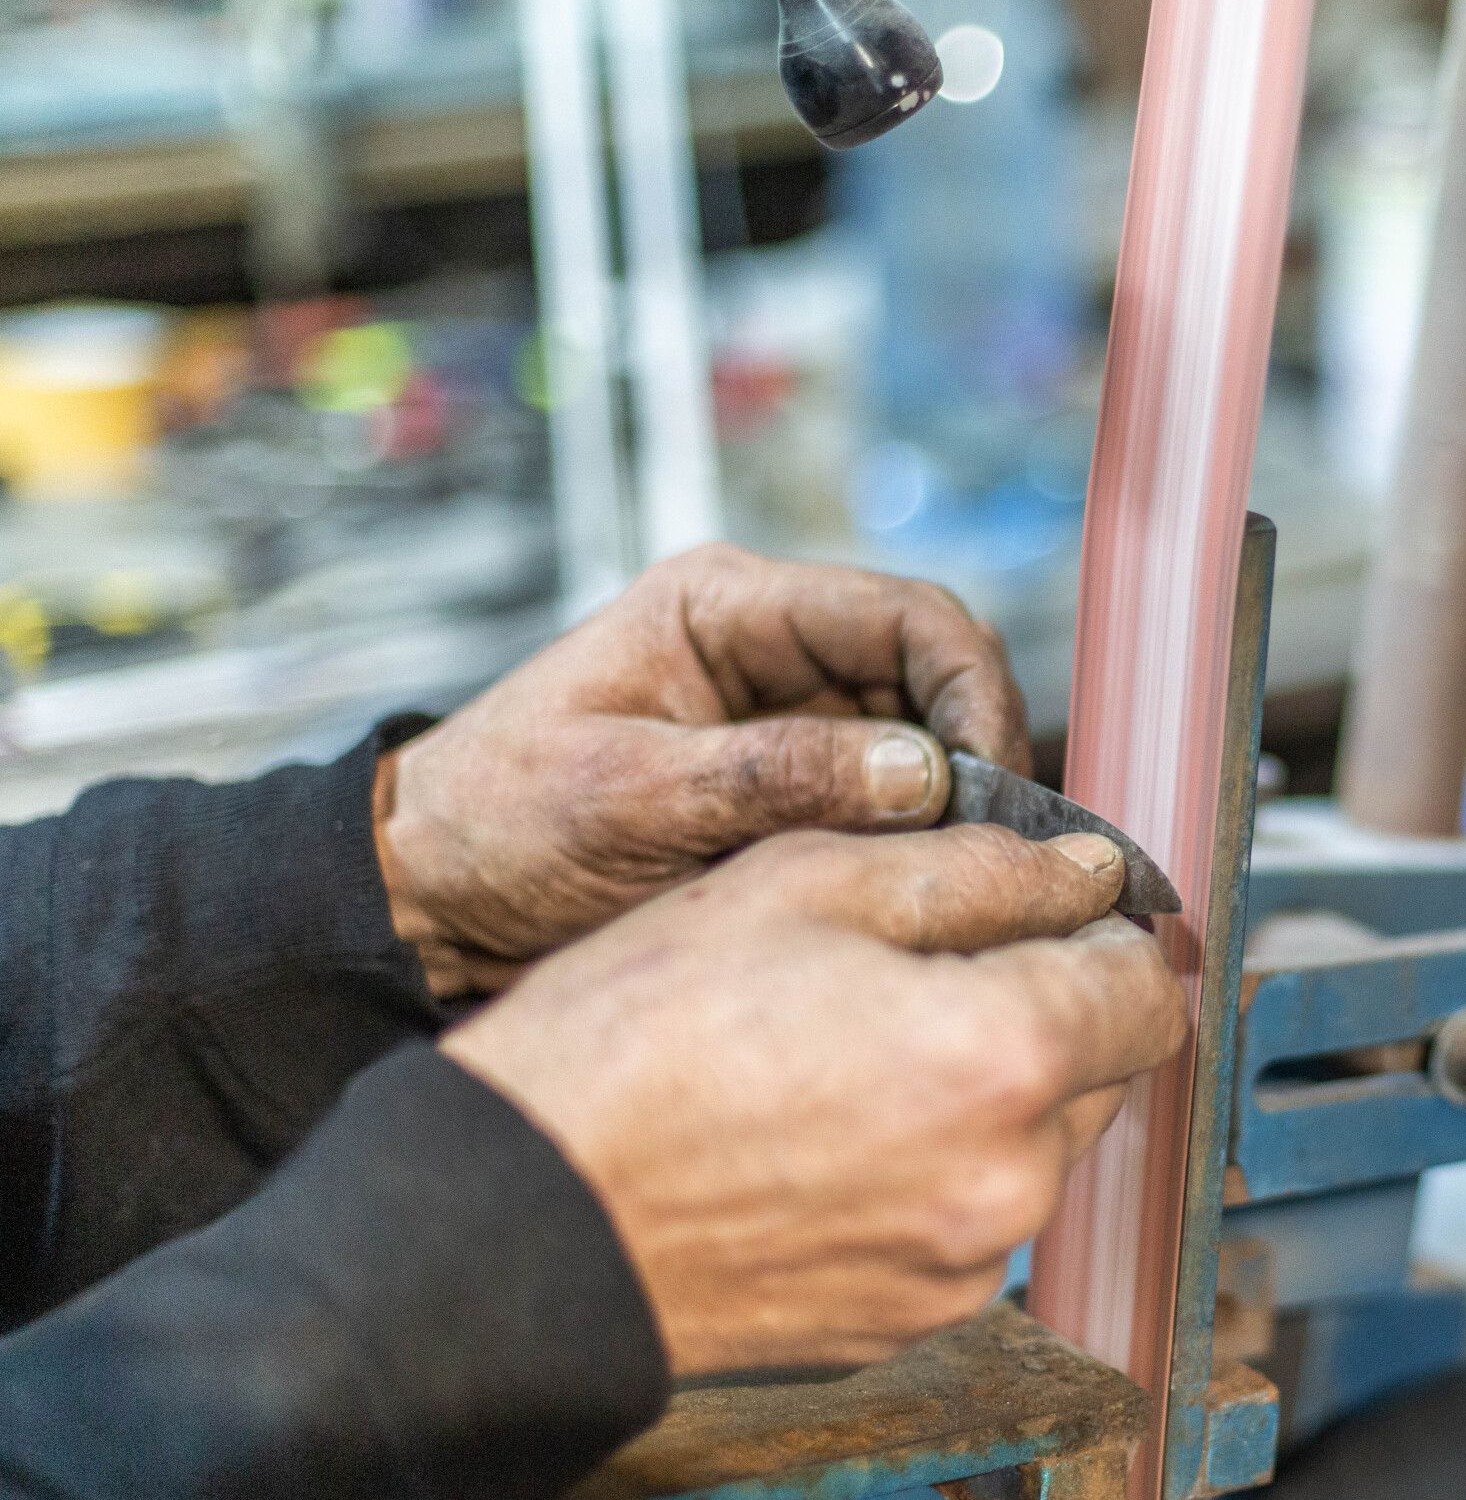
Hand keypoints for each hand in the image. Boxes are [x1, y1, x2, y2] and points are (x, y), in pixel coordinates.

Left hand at [375, 544, 1029, 995]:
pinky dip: (921, 841)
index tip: (986, 781)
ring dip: (957, 802)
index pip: (905, 613)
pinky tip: (928, 887)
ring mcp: (790, 717)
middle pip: (936, 671)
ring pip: (929, 738)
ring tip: (969, 874)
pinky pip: (892, 801)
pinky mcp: (794, 786)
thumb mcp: (628, 799)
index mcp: (727, 606)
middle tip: (999, 843)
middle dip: (979, 749)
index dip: (968, 689)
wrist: (433, 892)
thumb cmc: (498, 824)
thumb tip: (925, 773)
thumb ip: (775, 776)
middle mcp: (773, 648)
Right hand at [441, 823, 1188, 1376]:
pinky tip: (818, 1137)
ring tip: (840, 1055)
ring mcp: (961, 1267)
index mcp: (1004, 1056)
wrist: (519, 1224)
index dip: (1101, 932)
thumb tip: (1085, 871)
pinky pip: (962, 1224)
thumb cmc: (633, 1045)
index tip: (1044, 910)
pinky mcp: (907, 1322)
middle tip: (906, 972)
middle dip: (1036, 1009)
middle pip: (1096, 1070)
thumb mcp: (801, 885)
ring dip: (977, 1094)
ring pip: (1030, 1150)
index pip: (1147, 986)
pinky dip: (922, 1173)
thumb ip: (974, 870)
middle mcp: (1008, 1179)